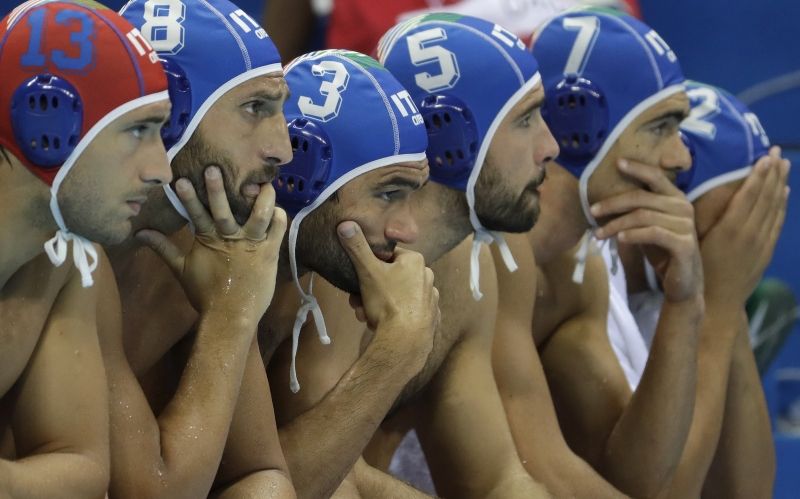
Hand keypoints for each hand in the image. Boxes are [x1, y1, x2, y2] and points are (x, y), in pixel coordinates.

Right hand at [136, 166, 286, 321]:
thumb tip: (140, 233)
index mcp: (208, 240)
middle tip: (214, 169)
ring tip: (265, 184)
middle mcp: (229, 238)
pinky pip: (277, 230)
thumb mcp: (181, 269)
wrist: (231, 316)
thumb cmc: (206, 294)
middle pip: (223, 210)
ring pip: (259, 216)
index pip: (195, 214)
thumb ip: (163, 248)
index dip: (188, 198)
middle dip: (217, 190)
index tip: (180, 180)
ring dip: (262, 199)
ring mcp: (251, 244)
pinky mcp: (269, 253)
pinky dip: (278, 218)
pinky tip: (278, 208)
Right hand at [337, 221, 438, 363]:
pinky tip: (385, 325)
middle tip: (358, 303)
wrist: (405, 341)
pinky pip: (408, 313)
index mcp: (415, 261)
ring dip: (378, 305)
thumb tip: (346, 223)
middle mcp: (427, 276)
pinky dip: (395, 317)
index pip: (387, 256)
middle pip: (390, 278)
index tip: (358, 280)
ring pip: (396, 296)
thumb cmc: (388, 302)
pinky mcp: (431, 318)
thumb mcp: (367, 271)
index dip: (368, 267)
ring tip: (368, 317)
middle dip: (370, 290)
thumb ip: (356, 247)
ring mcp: (431, 298)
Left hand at [592, 159, 702, 302]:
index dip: (637, 168)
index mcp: (675, 198)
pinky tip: (620, 239)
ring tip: (599, 233)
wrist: (682, 281)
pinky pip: (654, 233)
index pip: (656, 177)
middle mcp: (683, 207)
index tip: (617, 163)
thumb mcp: (648, 226)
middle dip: (613, 203)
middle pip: (641, 198)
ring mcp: (685, 225)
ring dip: (616, 224)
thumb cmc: (662, 250)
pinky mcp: (684, 244)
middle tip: (592, 210)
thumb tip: (605, 201)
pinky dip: (634, 235)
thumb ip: (637, 210)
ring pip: (643, 216)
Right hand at [700, 147, 789, 304]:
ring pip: (775, 208)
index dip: (759, 174)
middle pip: (766, 197)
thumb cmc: (695, 271)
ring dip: (781, 185)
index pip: (750, 195)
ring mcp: (761, 243)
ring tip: (784, 166)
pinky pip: (777, 223)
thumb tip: (696, 195)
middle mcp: (750, 234)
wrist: (717, 303)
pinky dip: (782, 206)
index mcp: (730, 229)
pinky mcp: (766, 252)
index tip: (765, 155)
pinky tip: (784, 194)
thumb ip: (700, 220)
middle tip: (777, 152)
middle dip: (773, 173)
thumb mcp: (693, 243)